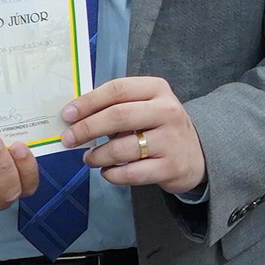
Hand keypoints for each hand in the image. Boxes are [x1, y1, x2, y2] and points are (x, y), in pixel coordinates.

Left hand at [65, 78, 205, 194]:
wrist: (197, 154)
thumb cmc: (160, 126)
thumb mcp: (146, 106)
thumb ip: (116, 107)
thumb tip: (75, 117)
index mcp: (157, 89)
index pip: (117, 90)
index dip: (88, 102)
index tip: (67, 115)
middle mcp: (167, 111)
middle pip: (118, 116)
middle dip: (87, 129)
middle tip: (68, 139)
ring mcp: (171, 140)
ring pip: (123, 148)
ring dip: (97, 156)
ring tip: (89, 159)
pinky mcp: (171, 167)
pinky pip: (132, 173)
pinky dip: (113, 174)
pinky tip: (108, 172)